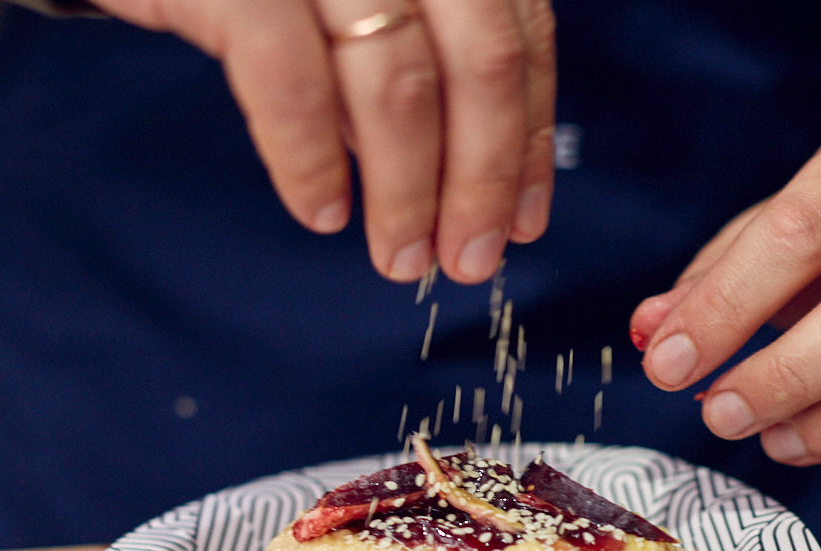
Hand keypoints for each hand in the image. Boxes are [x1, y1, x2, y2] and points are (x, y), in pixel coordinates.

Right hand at [92, 0, 555, 283]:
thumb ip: (413, 66)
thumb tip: (463, 184)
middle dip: (482, 177)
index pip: (520, 38)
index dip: (529, 138)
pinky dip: (311, 161)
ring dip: (407, 191)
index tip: (522, 220)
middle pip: (481, 62)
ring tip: (400, 255)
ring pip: (399, 83)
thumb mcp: (355, 5)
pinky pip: (291, 84)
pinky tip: (322, 210)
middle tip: (470, 257)